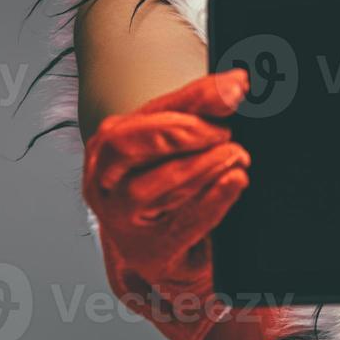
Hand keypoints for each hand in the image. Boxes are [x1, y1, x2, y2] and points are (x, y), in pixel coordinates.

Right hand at [82, 69, 251, 339]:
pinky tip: (235, 181)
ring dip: (201, 165)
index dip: (190, 98)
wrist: (174, 255)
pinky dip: (213, 199)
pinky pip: (182, 223)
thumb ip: (200, 109)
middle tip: (224, 130)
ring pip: (150, 187)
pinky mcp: (151, 252)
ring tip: (236, 154)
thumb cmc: (170, 191)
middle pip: (126, 145)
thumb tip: (234, 83)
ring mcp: (122, 222)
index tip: (232, 89)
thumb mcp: (180, 144)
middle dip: (180, 131)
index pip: (143, 115)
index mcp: (107, 148)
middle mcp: (104, 183)